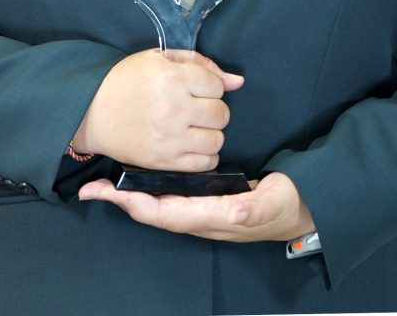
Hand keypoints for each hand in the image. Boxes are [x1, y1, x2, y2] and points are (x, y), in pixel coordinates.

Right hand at [71, 48, 243, 171]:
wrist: (92, 111)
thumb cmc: (127, 80)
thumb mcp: (160, 58)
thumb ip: (201, 64)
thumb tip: (238, 81)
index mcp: (172, 78)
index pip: (217, 85)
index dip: (209, 85)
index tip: (194, 88)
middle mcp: (174, 108)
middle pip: (221, 113)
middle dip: (212, 109)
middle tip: (194, 107)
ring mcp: (170, 138)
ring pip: (217, 140)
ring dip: (210, 133)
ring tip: (193, 126)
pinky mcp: (164, 161)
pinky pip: (204, 163)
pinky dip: (204, 155)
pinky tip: (191, 144)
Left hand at [78, 171, 314, 243]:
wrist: (303, 208)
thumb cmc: (288, 205)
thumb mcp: (274, 203)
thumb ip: (253, 208)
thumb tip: (232, 210)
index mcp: (213, 217)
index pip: (166, 213)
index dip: (137, 204)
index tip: (110, 194)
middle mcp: (202, 217)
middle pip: (154, 212)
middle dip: (122, 201)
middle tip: (92, 188)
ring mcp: (202, 210)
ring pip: (160, 206)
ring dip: (132, 196)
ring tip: (107, 183)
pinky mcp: (206, 200)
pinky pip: (172, 197)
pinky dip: (150, 190)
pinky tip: (141, 179)